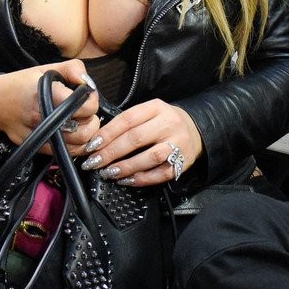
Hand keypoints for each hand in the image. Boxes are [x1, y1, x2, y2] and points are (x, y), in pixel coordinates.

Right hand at [0, 59, 100, 151]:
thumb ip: (73, 69)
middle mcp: (46, 118)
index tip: (87, 96)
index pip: (86, 107)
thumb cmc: (22, 84)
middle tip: (85, 112)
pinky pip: (66, 153)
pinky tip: (73, 134)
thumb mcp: (47, 68)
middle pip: (86, 129)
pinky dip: (76, 146)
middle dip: (91, 119)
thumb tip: (89, 83)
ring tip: (81, 123)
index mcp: (50, 95)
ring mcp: (42, 136)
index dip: (92, 101)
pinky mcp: (38, 147)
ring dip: (86, 134)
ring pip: (79, 145)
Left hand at [77, 99, 202, 186]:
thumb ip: (129, 122)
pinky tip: (126, 180)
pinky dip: (141, 179)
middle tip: (94, 162)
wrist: (196, 131)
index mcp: (157, 108)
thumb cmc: (165, 123)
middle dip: (111, 152)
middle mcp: (169, 124)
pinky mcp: (182, 163)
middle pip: (136, 138)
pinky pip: (160, 174)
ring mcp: (177, 144)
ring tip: (108, 172)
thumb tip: (98, 139)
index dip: (107, 133)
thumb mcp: (150, 113)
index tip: (91, 145)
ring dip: (125, 167)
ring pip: (149, 157)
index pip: (128, 119)